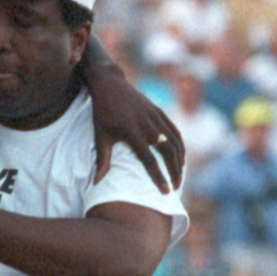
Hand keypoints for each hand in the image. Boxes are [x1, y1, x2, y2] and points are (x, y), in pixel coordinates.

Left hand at [86, 64, 184, 192]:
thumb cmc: (102, 113)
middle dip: (174, 171)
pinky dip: (180, 145)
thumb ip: (101, 160)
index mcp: (131, 131)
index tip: (164, 191)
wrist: (110, 84)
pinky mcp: (159, 111)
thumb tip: (96, 183)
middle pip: (167, 151)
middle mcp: (146, 123)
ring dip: (180, 160)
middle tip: (175, 188)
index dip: (158, 177)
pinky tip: (180, 158)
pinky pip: (174, 130)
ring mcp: (155, 116)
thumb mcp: (100, 136)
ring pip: (175, 140)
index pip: (149, 159)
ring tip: (179, 176)